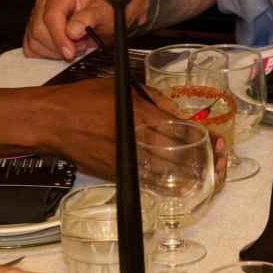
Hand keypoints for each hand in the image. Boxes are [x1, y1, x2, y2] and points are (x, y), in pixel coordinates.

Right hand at [23, 0, 148, 60]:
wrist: (101, 22)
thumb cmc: (102, 14)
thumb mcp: (104, 13)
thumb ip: (89, 18)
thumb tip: (71, 31)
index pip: (51, 16)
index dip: (59, 37)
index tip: (70, 51)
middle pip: (40, 29)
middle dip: (60, 44)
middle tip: (80, 46)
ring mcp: (36, 13)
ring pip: (34, 39)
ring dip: (55, 50)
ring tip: (74, 46)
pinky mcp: (32, 28)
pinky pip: (31, 46)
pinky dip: (46, 53)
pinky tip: (61, 49)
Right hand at [38, 77, 223, 178]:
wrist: (53, 121)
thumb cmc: (84, 99)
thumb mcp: (123, 89)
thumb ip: (152, 99)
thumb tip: (173, 109)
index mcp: (142, 116)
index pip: (183, 131)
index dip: (205, 139)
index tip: (218, 141)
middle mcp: (137, 140)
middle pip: (179, 157)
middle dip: (203, 161)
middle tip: (219, 162)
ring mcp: (126, 160)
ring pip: (165, 174)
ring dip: (188, 176)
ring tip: (205, 176)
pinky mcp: (115, 174)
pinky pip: (146, 181)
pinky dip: (164, 183)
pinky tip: (177, 183)